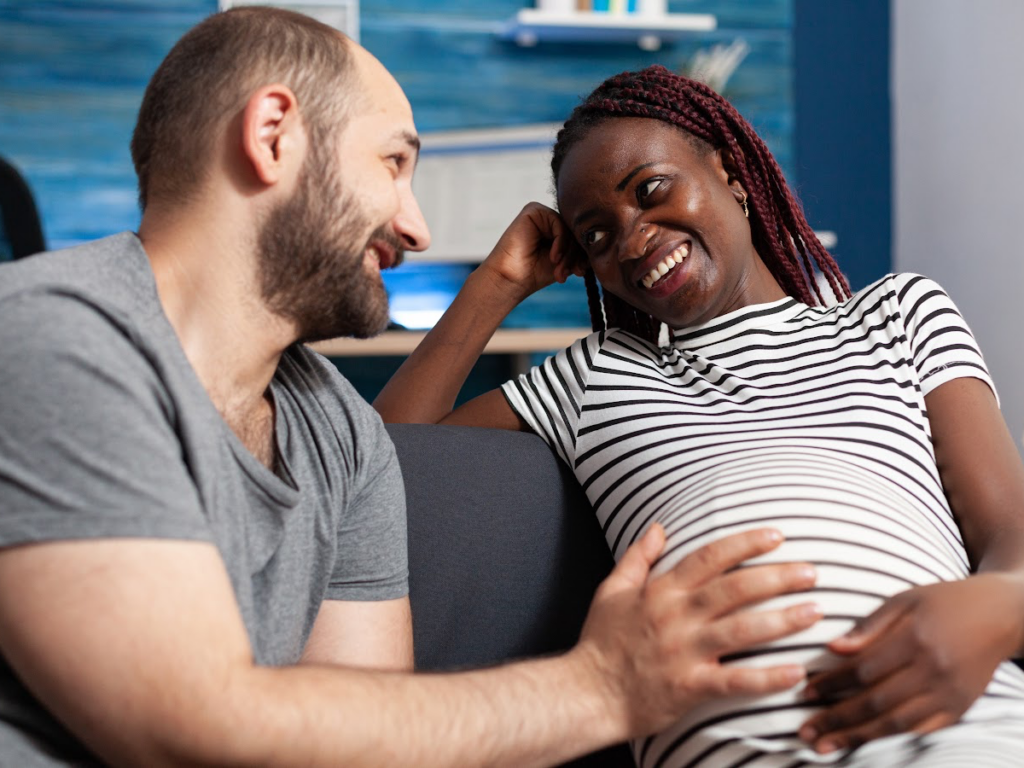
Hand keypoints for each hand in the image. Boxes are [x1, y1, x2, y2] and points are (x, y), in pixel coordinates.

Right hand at [478, 202, 585, 301]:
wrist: (512, 280)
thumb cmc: (535, 274)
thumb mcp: (566, 261)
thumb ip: (581, 250)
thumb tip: (604, 242)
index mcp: (556, 229)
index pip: (580, 236)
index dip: (583, 254)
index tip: (581, 273)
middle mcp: (549, 219)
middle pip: (576, 231)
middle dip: (576, 255)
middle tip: (571, 274)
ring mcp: (541, 214)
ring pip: (569, 228)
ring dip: (568, 252)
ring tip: (560, 271)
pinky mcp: (533, 210)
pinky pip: (559, 222)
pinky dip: (560, 241)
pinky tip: (553, 257)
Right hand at [575, 525, 820, 739]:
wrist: (586, 693)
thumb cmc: (601, 642)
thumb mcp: (611, 590)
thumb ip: (638, 557)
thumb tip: (657, 526)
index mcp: (661, 591)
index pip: (709, 558)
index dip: (745, 544)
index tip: (777, 536)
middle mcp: (676, 617)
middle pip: (735, 589)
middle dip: (777, 576)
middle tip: (812, 571)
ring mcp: (684, 652)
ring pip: (742, 630)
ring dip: (782, 620)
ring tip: (816, 612)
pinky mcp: (690, 687)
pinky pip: (736, 681)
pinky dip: (768, 677)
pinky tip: (797, 672)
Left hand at [799, 573, 1023, 753]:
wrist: (1001, 615)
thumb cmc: (945, 601)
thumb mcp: (905, 600)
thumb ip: (869, 626)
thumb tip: (833, 648)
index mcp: (915, 640)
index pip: (863, 670)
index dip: (831, 684)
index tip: (804, 690)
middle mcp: (933, 672)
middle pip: (876, 703)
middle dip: (836, 719)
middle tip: (805, 730)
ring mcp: (949, 695)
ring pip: (896, 724)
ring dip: (857, 738)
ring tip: (825, 746)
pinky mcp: (960, 709)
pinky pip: (920, 731)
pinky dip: (890, 740)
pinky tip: (864, 745)